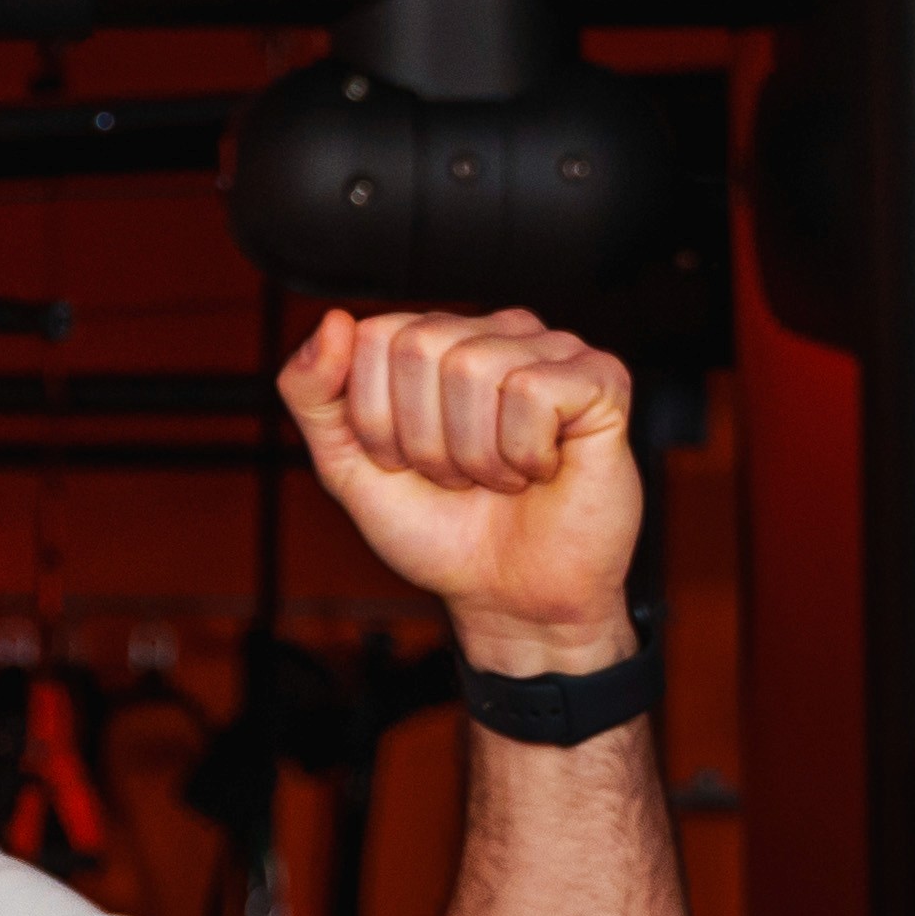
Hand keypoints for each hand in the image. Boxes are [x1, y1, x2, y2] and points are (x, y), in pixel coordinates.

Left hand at [281, 305, 642, 670]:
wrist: (507, 595)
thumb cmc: (436, 526)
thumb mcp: (345, 463)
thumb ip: (312, 393)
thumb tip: (334, 320)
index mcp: (433, 341)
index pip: (372, 337)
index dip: (375, 418)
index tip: (403, 461)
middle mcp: (494, 332)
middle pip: (420, 347)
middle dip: (423, 437)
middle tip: (456, 476)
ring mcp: (552, 350)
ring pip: (475, 367)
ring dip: (475, 452)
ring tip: (498, 478)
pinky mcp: (601, 380)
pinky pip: (535, 391)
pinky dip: (525, 453)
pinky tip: (542, 470)